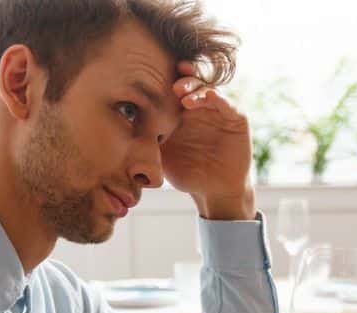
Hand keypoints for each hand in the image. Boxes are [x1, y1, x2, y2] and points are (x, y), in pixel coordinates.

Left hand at [161, 61, 254, 219]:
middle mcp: (200, 108)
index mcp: (181, 113)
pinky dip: (218, 98)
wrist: (213, 192)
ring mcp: (219, 112)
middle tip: (171, 86)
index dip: (165, 80)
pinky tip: (206, 97)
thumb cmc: (186, 174)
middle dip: (181, 80)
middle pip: (192, 83)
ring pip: (208, 89)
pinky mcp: (236, 119)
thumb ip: (147, 139)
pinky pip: (228, 104)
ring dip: (196, 87)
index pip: (173, 90)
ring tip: (183, 93)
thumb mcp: (162, 156)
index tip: (151, 77)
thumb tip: (120, 127)